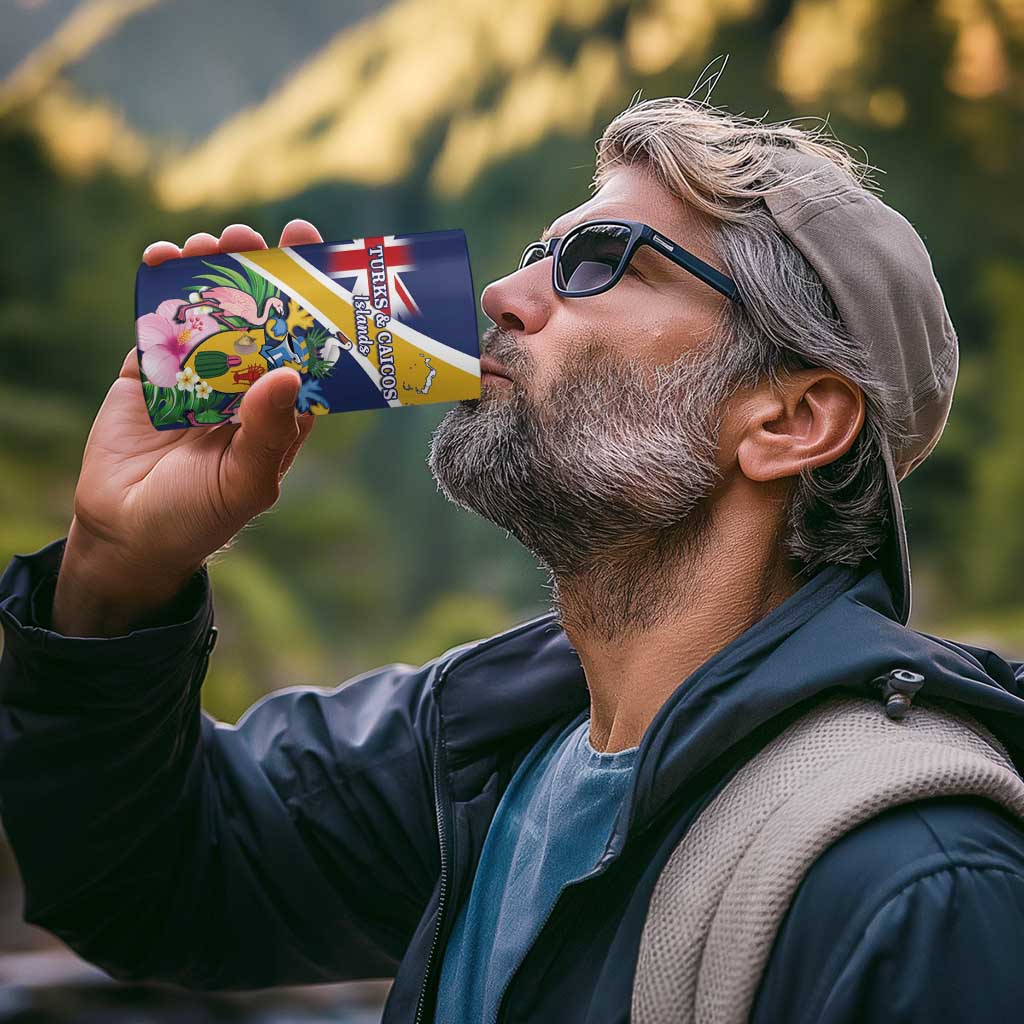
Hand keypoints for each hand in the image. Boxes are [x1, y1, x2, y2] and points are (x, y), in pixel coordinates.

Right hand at [53, 221, 323, 635]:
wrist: (127, 533)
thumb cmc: (200, 516)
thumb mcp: (245, 482)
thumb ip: (268, 432)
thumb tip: (288, 372)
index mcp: (280, 407)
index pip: (305, 345)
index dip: (314, 302)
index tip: (320, 256)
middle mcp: (244, 382)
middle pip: (260, 315)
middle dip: (262, 271)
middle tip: (261, 237)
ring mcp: (196, 371)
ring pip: (210, 308)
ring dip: (212, 269)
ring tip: (212, 243)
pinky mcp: (150, 369)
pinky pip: (158, 320)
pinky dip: (159, 286)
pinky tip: (163, 258)